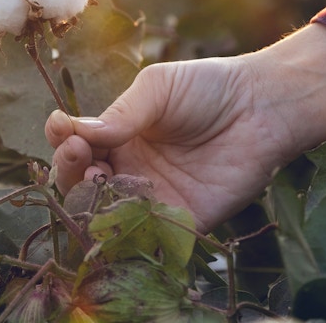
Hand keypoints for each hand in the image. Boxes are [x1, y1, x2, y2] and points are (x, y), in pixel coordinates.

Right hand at [45, 24, 325, 230]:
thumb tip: (75, 131)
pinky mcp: (181, 222)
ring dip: (92, 201)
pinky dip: (125, 233)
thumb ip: (120, 114)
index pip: (76, 147)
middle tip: (81, 154)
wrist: (262, 107)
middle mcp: (131, 170)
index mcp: (119, 136)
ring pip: (106, 214)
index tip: (63, 130)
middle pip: (83, 184)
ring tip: (99, 176)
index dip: (64, 142)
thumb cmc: (208, 88)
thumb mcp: (157, 89)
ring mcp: (153, 198)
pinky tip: (119, 215)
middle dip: (71, 170)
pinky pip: (146, 238)